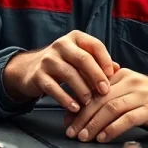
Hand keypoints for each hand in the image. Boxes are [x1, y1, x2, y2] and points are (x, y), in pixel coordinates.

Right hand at [2, 30, 116, 111]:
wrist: (30, 69)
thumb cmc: (63, 64)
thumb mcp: (80, 59)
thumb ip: (98, 63)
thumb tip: (117, 69)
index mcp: (75, 38)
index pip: (94, 45)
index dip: (105, 60)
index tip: (112, 76)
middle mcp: (61, 45)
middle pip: (83, 59)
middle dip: (96, 76)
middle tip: (105, 91)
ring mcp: (48, 60)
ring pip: (69, 74)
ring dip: (83, 90)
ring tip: (90, 102)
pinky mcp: (38, 75)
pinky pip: (54, 88)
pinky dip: (66, 99)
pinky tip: (75, 108)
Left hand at [64, 69, 147, 142]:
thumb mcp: (132, 93)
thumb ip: (112, 97)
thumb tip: (85, 110)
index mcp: (123, 76)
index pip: (94, 90)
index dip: (78, 107)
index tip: (67, 121)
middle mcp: (131, 82)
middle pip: (99, 100)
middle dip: (82, 117)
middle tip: (71, 132)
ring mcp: (141, 95)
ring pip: (110, 108)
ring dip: (94, 124)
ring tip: (84, 137)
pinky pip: (127, 118)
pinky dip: (112, 129)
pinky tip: (103, 137)